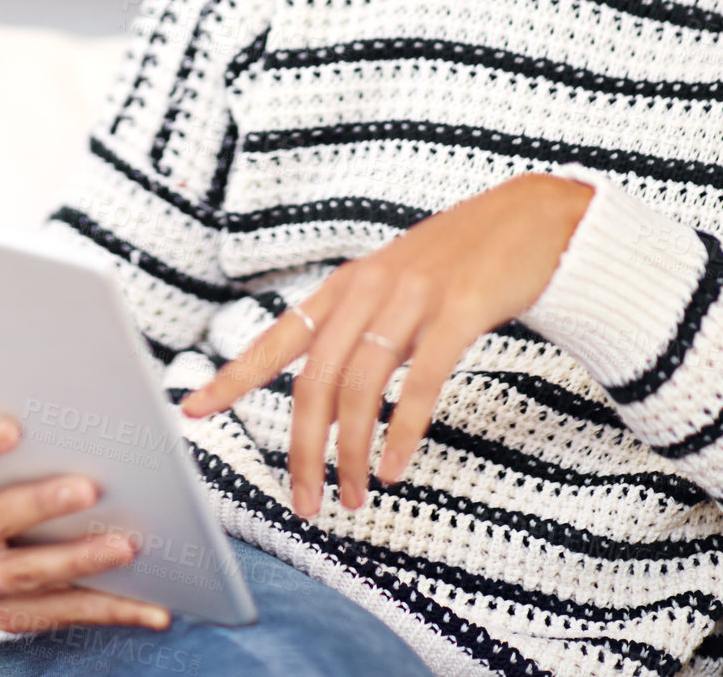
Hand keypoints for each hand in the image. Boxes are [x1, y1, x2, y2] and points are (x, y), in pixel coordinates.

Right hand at [0, 413, 172, 632]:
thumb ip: (21, 433)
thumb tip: (80, 400)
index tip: (14, 428)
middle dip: (42, 504)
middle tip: (89, 488)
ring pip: (28, 573)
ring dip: (81, 560)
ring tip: (127, 546)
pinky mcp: (7, 614)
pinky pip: (61, 612)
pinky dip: (110, 608)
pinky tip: (152, 607)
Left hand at [179, 173, 592, 515]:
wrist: (529, 219)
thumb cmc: (456, 262)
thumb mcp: (393, 287)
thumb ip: (358, 331)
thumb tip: (328, 402)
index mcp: (344, 287)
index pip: (276, 338)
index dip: (233, 377)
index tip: (193, 410)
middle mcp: (368, 288)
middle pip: (315, 380)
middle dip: (303, 449)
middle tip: (303, 503)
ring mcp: (413, 296)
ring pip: (361, 386)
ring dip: (351, 453)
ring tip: (353, 498)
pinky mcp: (459, 308)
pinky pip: (421, 380)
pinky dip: (404, 430)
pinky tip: (396, 466)